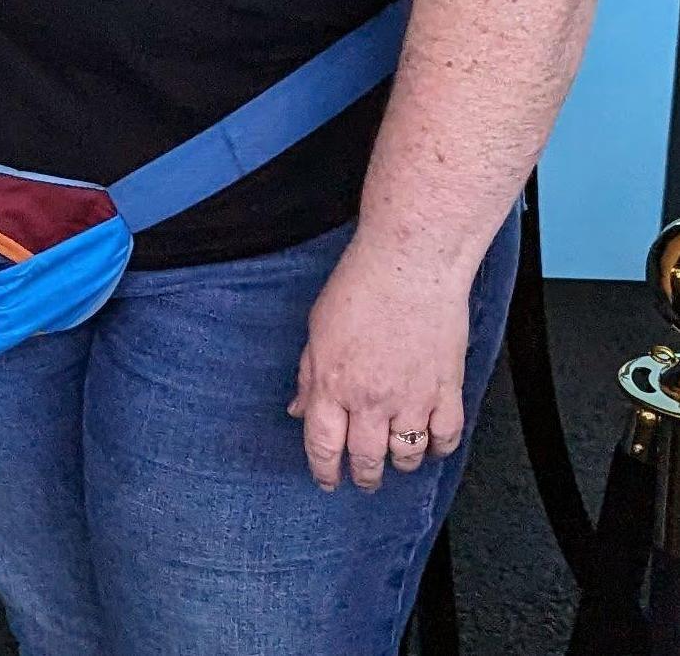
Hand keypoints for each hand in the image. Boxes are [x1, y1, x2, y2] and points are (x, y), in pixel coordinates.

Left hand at [289, 236, 471, 489]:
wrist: (409, 265)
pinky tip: (430, 443)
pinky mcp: (447, 392)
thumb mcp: (317, 329)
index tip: (326, 480)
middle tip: (363, 479)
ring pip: (406, 456)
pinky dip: (437, 449)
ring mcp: (411, 399)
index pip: (322, 445)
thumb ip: (308, 374)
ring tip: (394, 460)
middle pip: (365, 459)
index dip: (323, 470)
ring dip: (398, 464)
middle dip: (363, 476)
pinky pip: (445, 439)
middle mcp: (370, 400)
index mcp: (332, 384)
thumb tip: (298, 408)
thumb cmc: (359, 286)